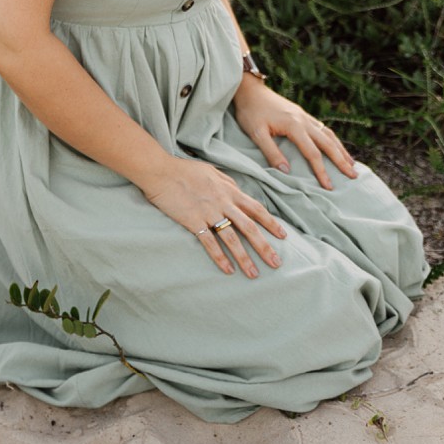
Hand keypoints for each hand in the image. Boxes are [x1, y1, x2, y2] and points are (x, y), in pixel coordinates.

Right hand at [141, 156, 286, 278]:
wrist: (159, 171)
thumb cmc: (183, 169)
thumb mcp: (211, 171)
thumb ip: (226, 182)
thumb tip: (238, 190)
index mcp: (229, 190)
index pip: (256, 209)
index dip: (271, 223)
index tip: (283, 236)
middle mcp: (223, 203)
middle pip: (249, 227)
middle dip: (264, 246)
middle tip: (276, 263)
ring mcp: (208, 213)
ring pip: (232, 238)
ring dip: (244, 258)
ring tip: (253, 274)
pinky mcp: (193, 221)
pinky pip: (209, 242)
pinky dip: (219, 257)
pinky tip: (227, 270)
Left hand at [232, 77, 358, 189]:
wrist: (249, 89)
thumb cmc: (250, 111)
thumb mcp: (256, 133)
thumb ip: (271, 152)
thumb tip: (287, 172)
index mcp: (294, 125)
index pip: (312, 153)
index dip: (321, 171)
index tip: (328, 186)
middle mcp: (304, 120)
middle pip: (328, 143)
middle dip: (341, 161)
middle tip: (354, 176)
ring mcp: (304, 116)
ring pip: (328, 134)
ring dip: (341, 150)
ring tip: (352, 164)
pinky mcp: (302, 114)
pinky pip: (323, 128)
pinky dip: (333, 139)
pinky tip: (336, 146)